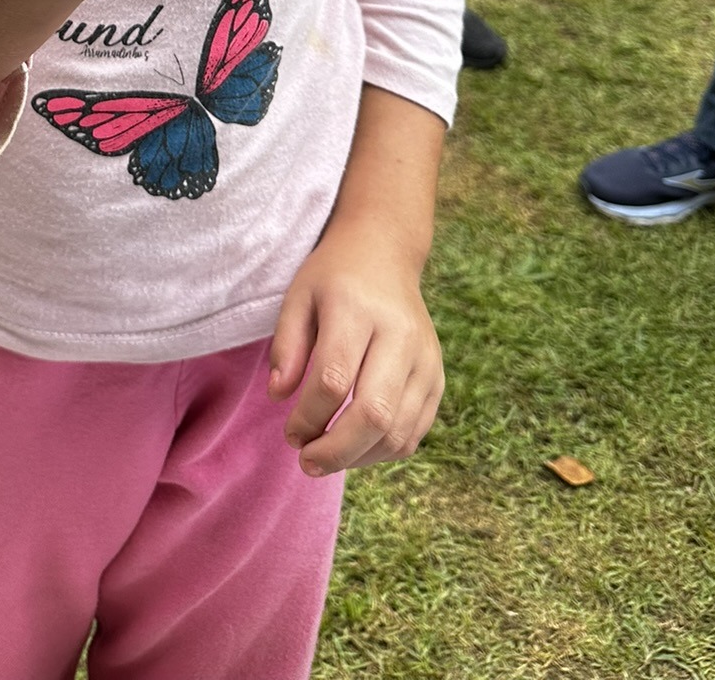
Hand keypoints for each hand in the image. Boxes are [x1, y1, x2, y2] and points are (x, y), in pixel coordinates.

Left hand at [268, 225, 443, 476]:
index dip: (308, 417)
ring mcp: (426, 359)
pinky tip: (356, 447)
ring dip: (358, 458)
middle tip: (307, 461)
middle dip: (336, 451)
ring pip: (398, 431)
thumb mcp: (298, 296)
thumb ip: (286, 345)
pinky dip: (383, 451)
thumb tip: (278, 396)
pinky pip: (414, 432)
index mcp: (358, 309)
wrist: (385, 253)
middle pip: (374, 413)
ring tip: (327, 456)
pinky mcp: (437, 377)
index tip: (290, 432)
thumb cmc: (333, 278)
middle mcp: (400, 335)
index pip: (334, 379)